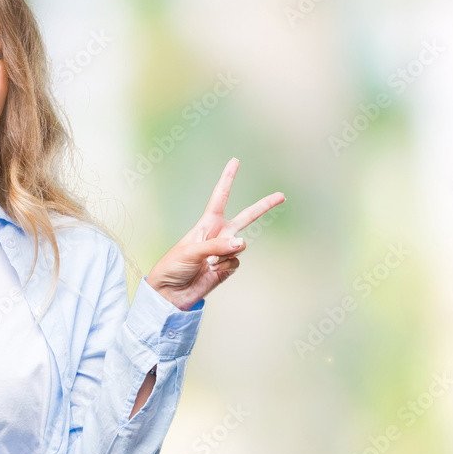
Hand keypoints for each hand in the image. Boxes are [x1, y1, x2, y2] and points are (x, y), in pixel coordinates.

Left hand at [147, 157, 284, 310]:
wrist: (171, 292)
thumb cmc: (173, 266)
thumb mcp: (191, 250)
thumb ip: (217, 246)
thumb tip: (241, 244)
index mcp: (206, 224)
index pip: (220, 197)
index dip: (228, 179)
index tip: (235, 161)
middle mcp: (219, 234)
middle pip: (246, 217)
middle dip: (264, 206)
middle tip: (281, 196)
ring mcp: (224, 251)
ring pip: (240, 246)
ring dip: (226, 254)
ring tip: (209, 263)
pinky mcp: (227, 268)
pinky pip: (236, 263)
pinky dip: (226, 267)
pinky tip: (213, 271)